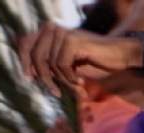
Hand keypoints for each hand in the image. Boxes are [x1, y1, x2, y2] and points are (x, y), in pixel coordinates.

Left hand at [18, 23, 138, 96]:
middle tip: (56, 93)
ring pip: (49, 64)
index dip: (24, 62)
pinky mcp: (72, 40)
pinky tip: (81, 81)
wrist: (119, 57)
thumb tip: (29, 72)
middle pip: (35, 55)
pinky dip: (70, 78)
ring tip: (77, 88)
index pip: (24, 43)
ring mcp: (62, 32)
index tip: (29, 79)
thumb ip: (48, 63)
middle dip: (45, 78)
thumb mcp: (66, 63)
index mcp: (48, 29)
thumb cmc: (94, 61)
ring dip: (63, 81)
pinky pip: (61, 65)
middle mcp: (52, 27)